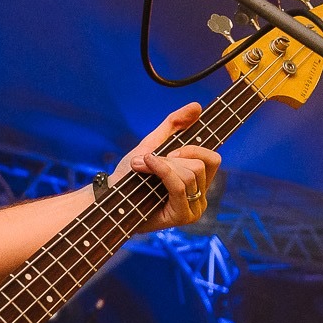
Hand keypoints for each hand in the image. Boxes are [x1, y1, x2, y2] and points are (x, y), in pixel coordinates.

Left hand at [110, 103, 221, 232]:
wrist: (109, 196)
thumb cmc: (130, 174)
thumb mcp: (153, 144)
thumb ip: (174, 125)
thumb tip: (197, 106)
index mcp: (198, 181)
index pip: (213, 159)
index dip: (193, 149)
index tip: (171, 150)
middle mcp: (200, 196)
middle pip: (200, 164)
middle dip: (171, 158)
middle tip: (149, 161)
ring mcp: (193, 209)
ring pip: (189, 173)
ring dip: (161, 164)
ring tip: (141, 166)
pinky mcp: (182, 216)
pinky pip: (178, 185)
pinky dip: (161, 170)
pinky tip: (145, 165)